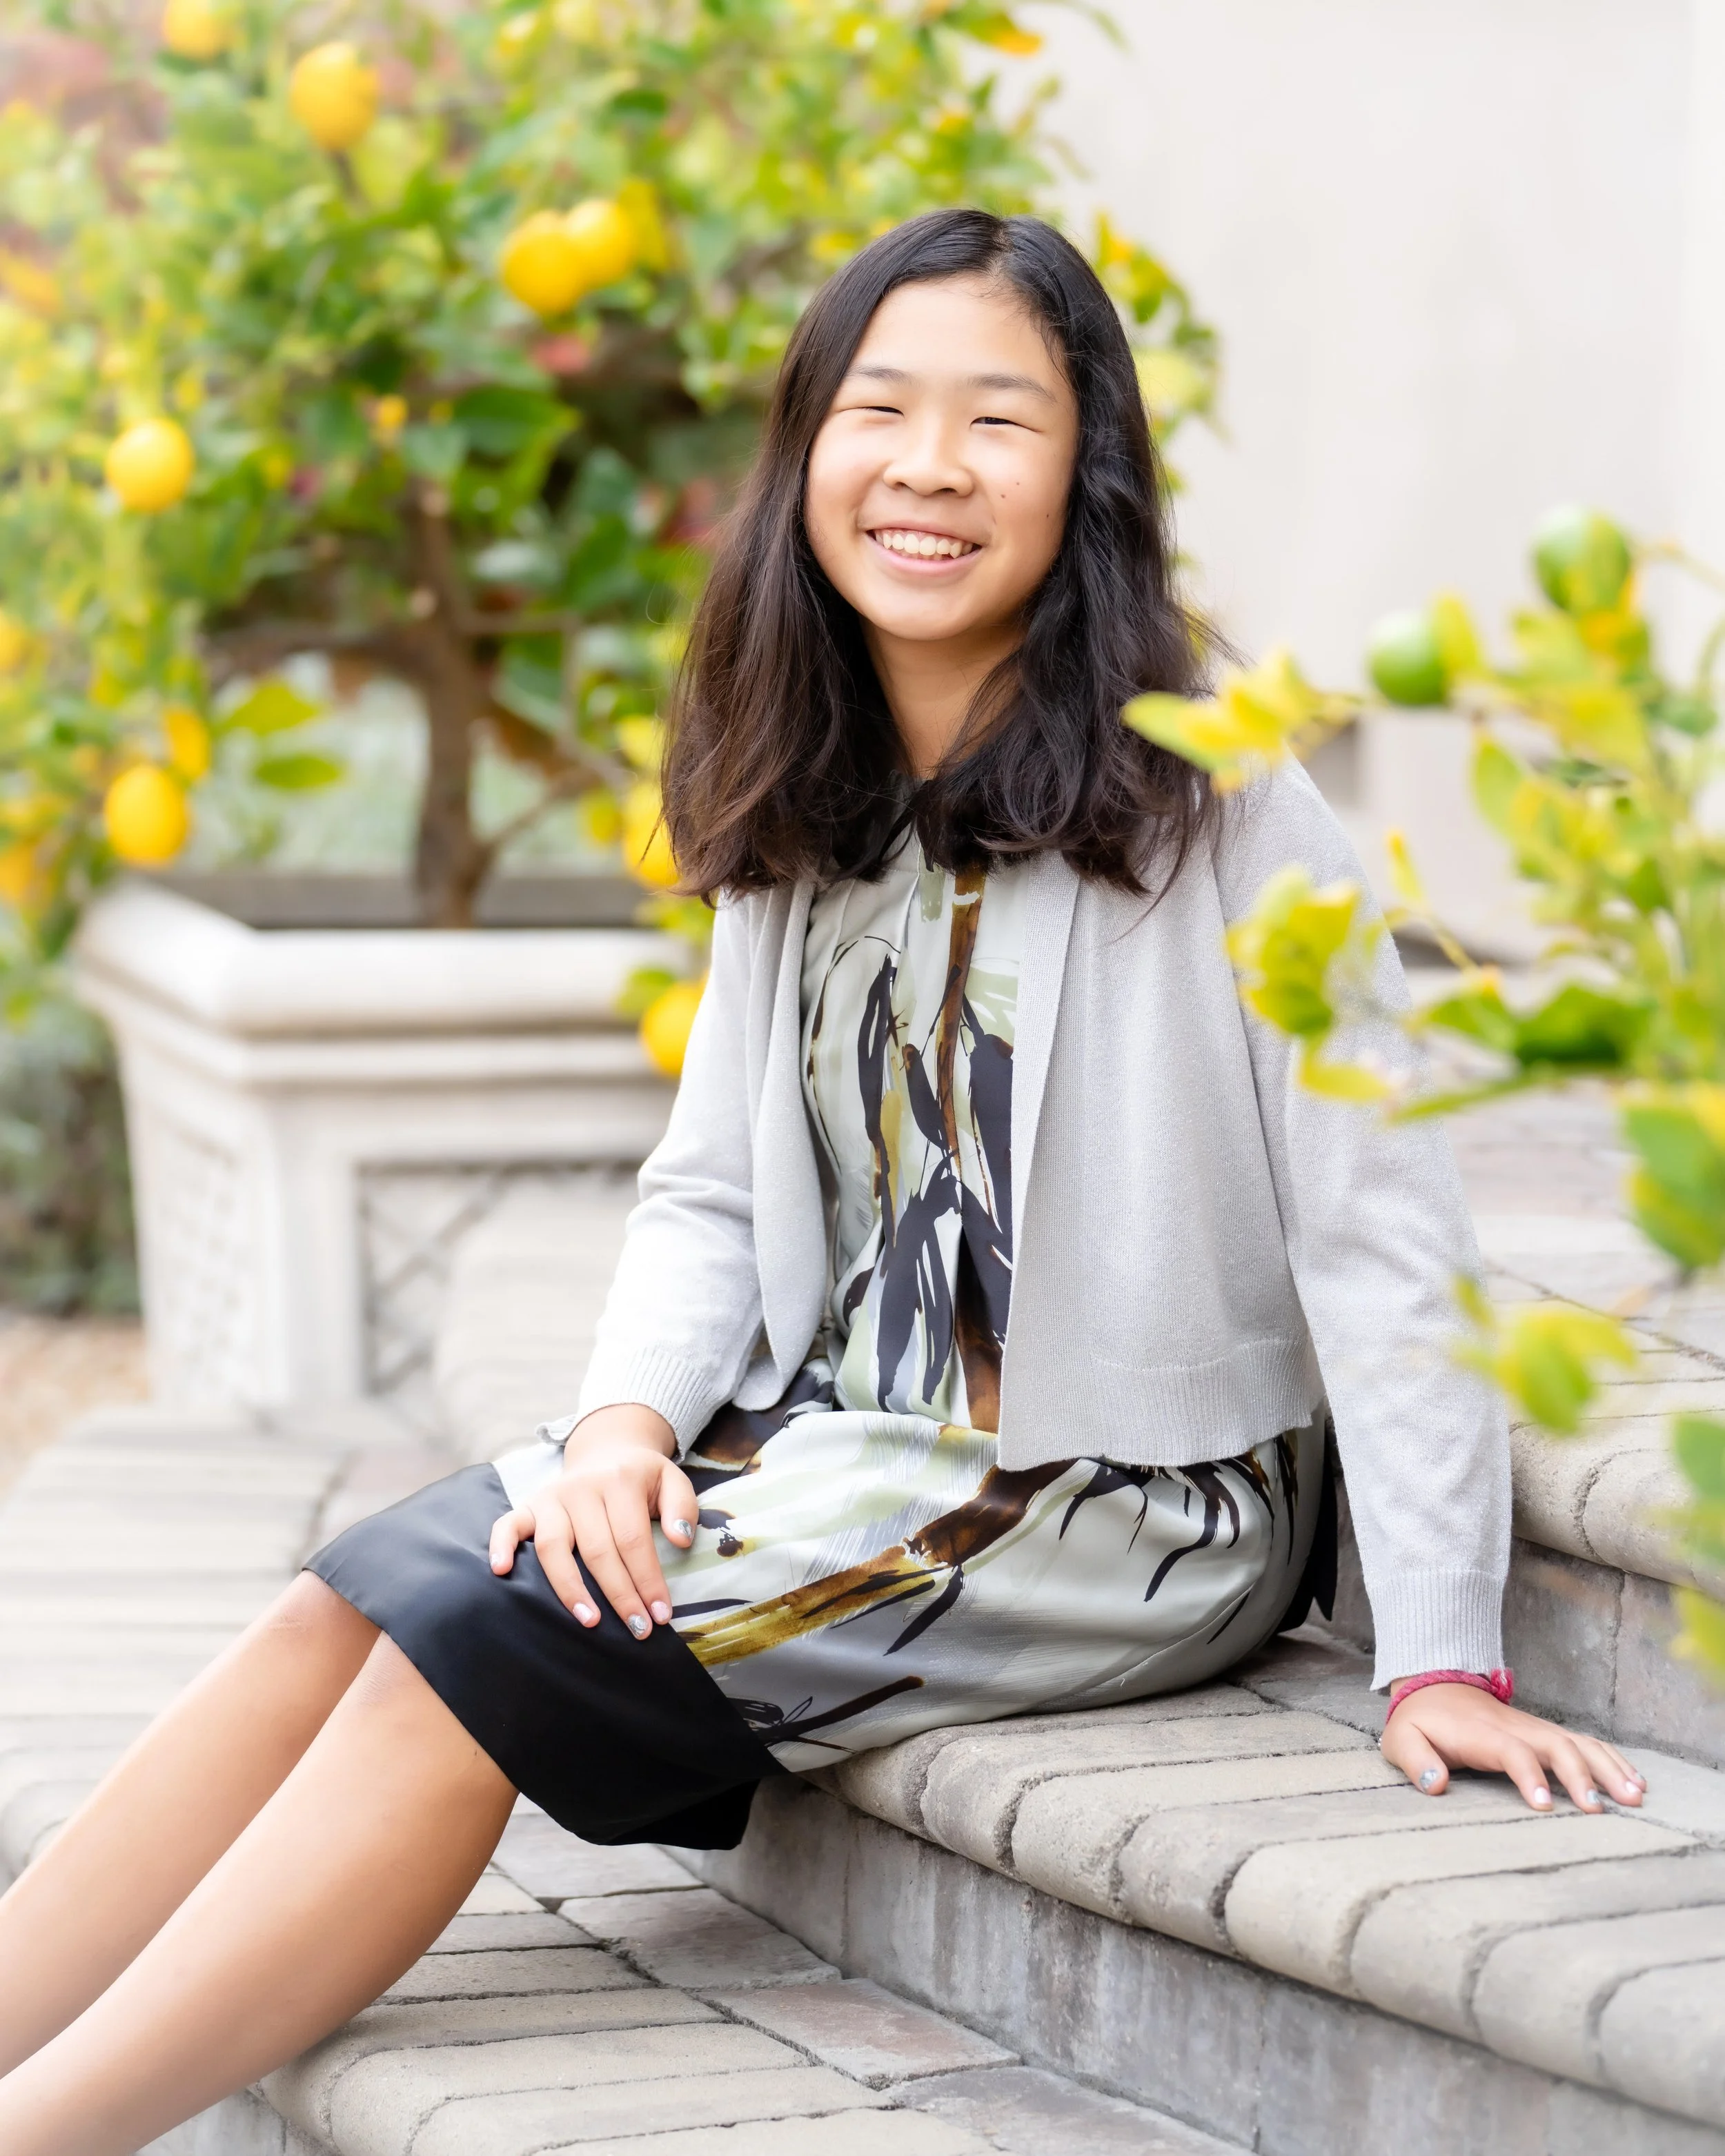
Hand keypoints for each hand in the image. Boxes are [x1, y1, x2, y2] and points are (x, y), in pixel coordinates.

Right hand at [488, 1405, 698, 1640]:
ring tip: (590, 1622)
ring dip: (570, 1589)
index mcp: (619, 1481)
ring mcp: (551, 1497)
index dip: (648, 1581)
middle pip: (598, 1551)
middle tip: (637, 1629)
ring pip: (554, 1547)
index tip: (660, 1615)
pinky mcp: (529, 1505)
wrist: (607, 1450)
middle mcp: (581, 1488)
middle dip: (620, 1595)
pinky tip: (501, 1572)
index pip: (633, 1540)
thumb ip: (682, 1507)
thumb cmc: (641, 1477)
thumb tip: (680, 1540)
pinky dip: (501, 1545)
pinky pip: (508, 1524)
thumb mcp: (672, 1479)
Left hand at [1381, 1682, 1647, 1812]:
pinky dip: (1611, 1759)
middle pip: (1557, 1745)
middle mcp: (1515, 1727)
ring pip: (1578, 1742)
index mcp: (1481, 1733)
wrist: (1432, 1686)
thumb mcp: (1401, 1739)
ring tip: (1634, 1797)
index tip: (1545, 1804)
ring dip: (1608, 1767)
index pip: (1512, 1750)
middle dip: (1581, 1775)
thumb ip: (1415, 1760)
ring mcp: (1533, 1728)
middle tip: (1599, 1810)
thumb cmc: (1419, 1722)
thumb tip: (1435, 1783)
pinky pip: (1583, 1742)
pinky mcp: (1543, 1734)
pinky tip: (1633, 1781)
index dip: (1529, 1774)